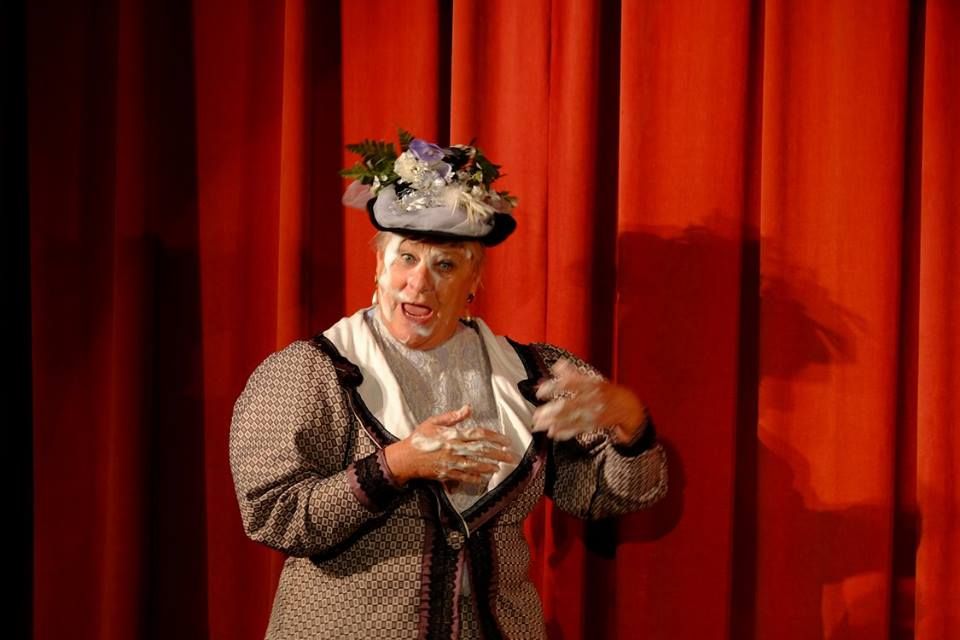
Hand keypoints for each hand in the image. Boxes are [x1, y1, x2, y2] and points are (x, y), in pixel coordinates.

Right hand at [383, 405, 518, 486]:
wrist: (405, 458)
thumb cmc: (419, 437)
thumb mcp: (434, 421)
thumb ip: (452, 416)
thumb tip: (469, 408)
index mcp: (452, 434)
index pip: (478, 435)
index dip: (494, 437)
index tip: (506, 440)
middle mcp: (454, 449)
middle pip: (481, 451)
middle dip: (498, 454)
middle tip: (512, 457)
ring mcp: (451, 463)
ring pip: (475, 465)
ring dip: (489, 466)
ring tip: (501, 467)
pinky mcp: (446, 474)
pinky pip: (463, 477)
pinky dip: (475, 478)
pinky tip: (485, 478)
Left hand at [532, 359, 646, 442]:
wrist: (630, 407)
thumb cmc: (607, 391)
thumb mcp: (593, 379)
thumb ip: (574, 373)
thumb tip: (557, 365)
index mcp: (592, 383)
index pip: (570, 383)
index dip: (554, 387)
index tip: (539, 393)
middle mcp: (594, 397)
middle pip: (570, 405)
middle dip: (551, 411)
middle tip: (537, 416)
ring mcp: (596, 412)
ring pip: (573, 418)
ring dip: (555, 423)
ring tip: (540, 426)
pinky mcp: (597, 424)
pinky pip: (580, 428)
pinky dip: (566, 431)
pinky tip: (554, 433)